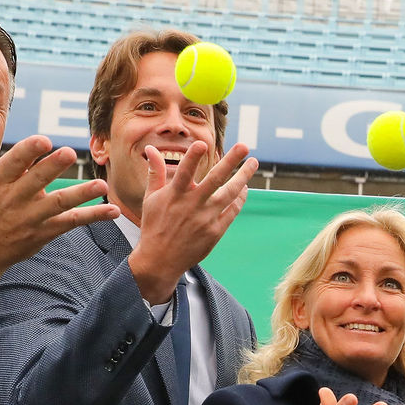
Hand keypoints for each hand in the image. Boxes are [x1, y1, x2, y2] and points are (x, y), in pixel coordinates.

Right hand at [0, 112, 116, 320]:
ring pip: (58, 204)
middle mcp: (14, 198)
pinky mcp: (44, 232)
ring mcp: (31, 217)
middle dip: (53, 167)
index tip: (43, 139)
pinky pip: (71, 223)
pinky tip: (113, 211)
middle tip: (70, 152)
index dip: (28, 151)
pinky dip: (93, 217)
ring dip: (81, 194)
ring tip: (101, 185)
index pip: (14, 162)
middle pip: (37, 180)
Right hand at [126, 142, 258, 302]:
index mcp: (174, 195)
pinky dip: (240, 198)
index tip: (202, 143)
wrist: (161, 260)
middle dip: (231, 162)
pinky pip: (232, 211)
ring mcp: (206, 219)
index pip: (184, 172)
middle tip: (244, 146)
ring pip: (230, 194)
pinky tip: (244, 187)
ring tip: (253, 163)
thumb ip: (155, 171)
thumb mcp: (151, 197)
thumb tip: (151, 149)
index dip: (193, 157)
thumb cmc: (154, 225)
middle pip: (215, 179)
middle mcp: (192, 205)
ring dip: (243, 177)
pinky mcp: (216, 231)